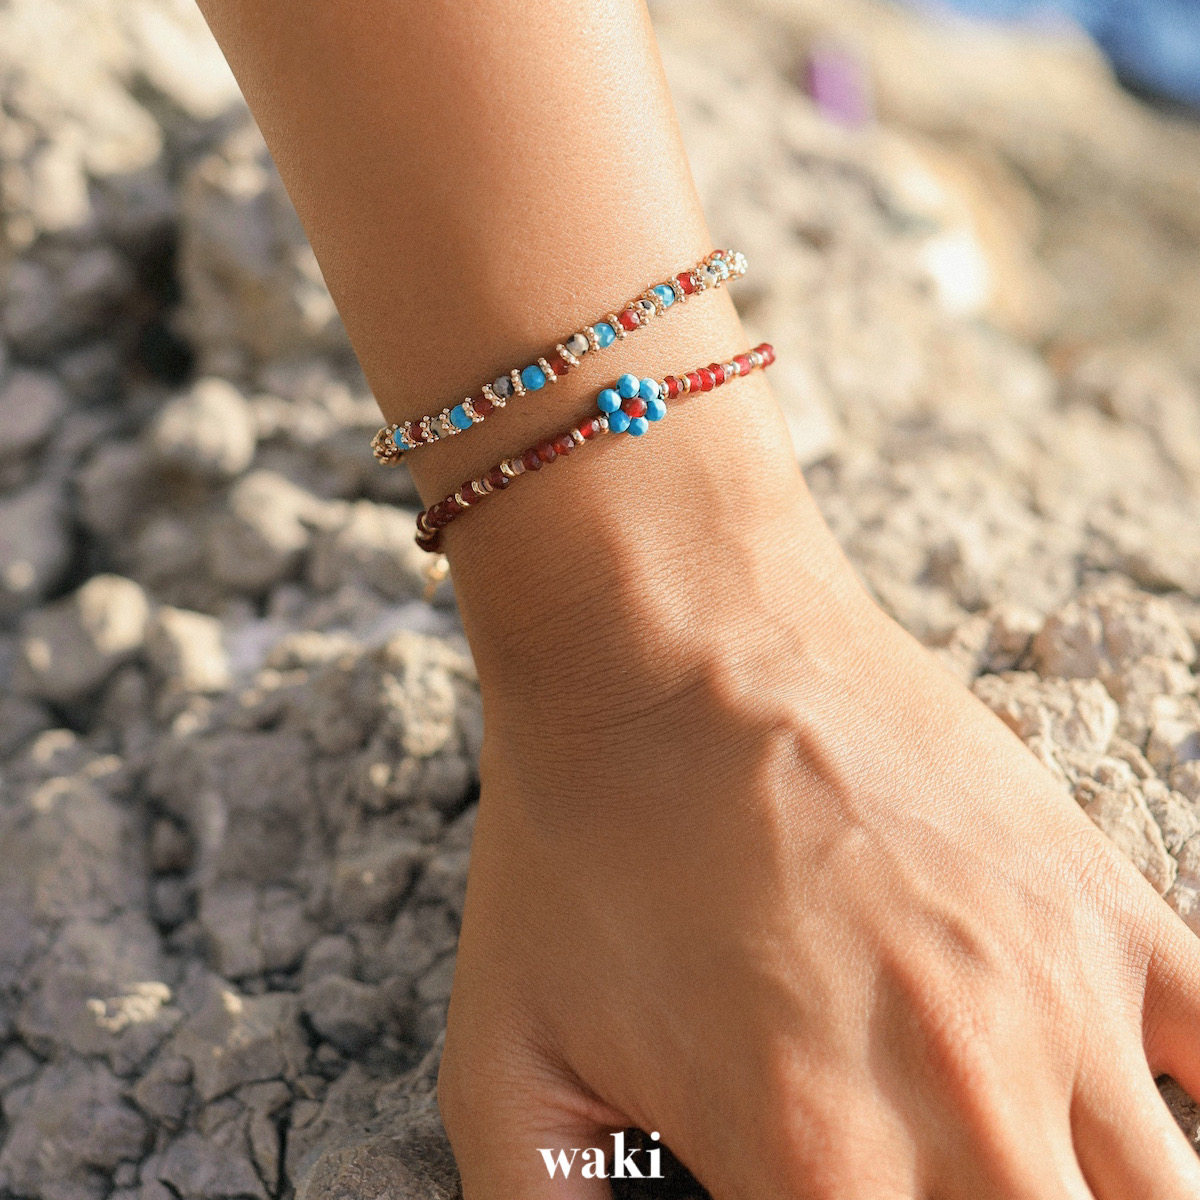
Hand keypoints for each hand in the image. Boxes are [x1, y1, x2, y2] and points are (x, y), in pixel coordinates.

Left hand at [438, 540, 1199, 1198]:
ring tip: (998, 1166)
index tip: (793, 1199)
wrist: (668, 636)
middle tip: (907, 1184)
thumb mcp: (503, 1062)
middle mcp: (965, 1101)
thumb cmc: (579, 833)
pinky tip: (1134, 1117)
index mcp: (813, 1162)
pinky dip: (1199, 1108)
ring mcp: (1053, 991)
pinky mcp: (1093, 898)